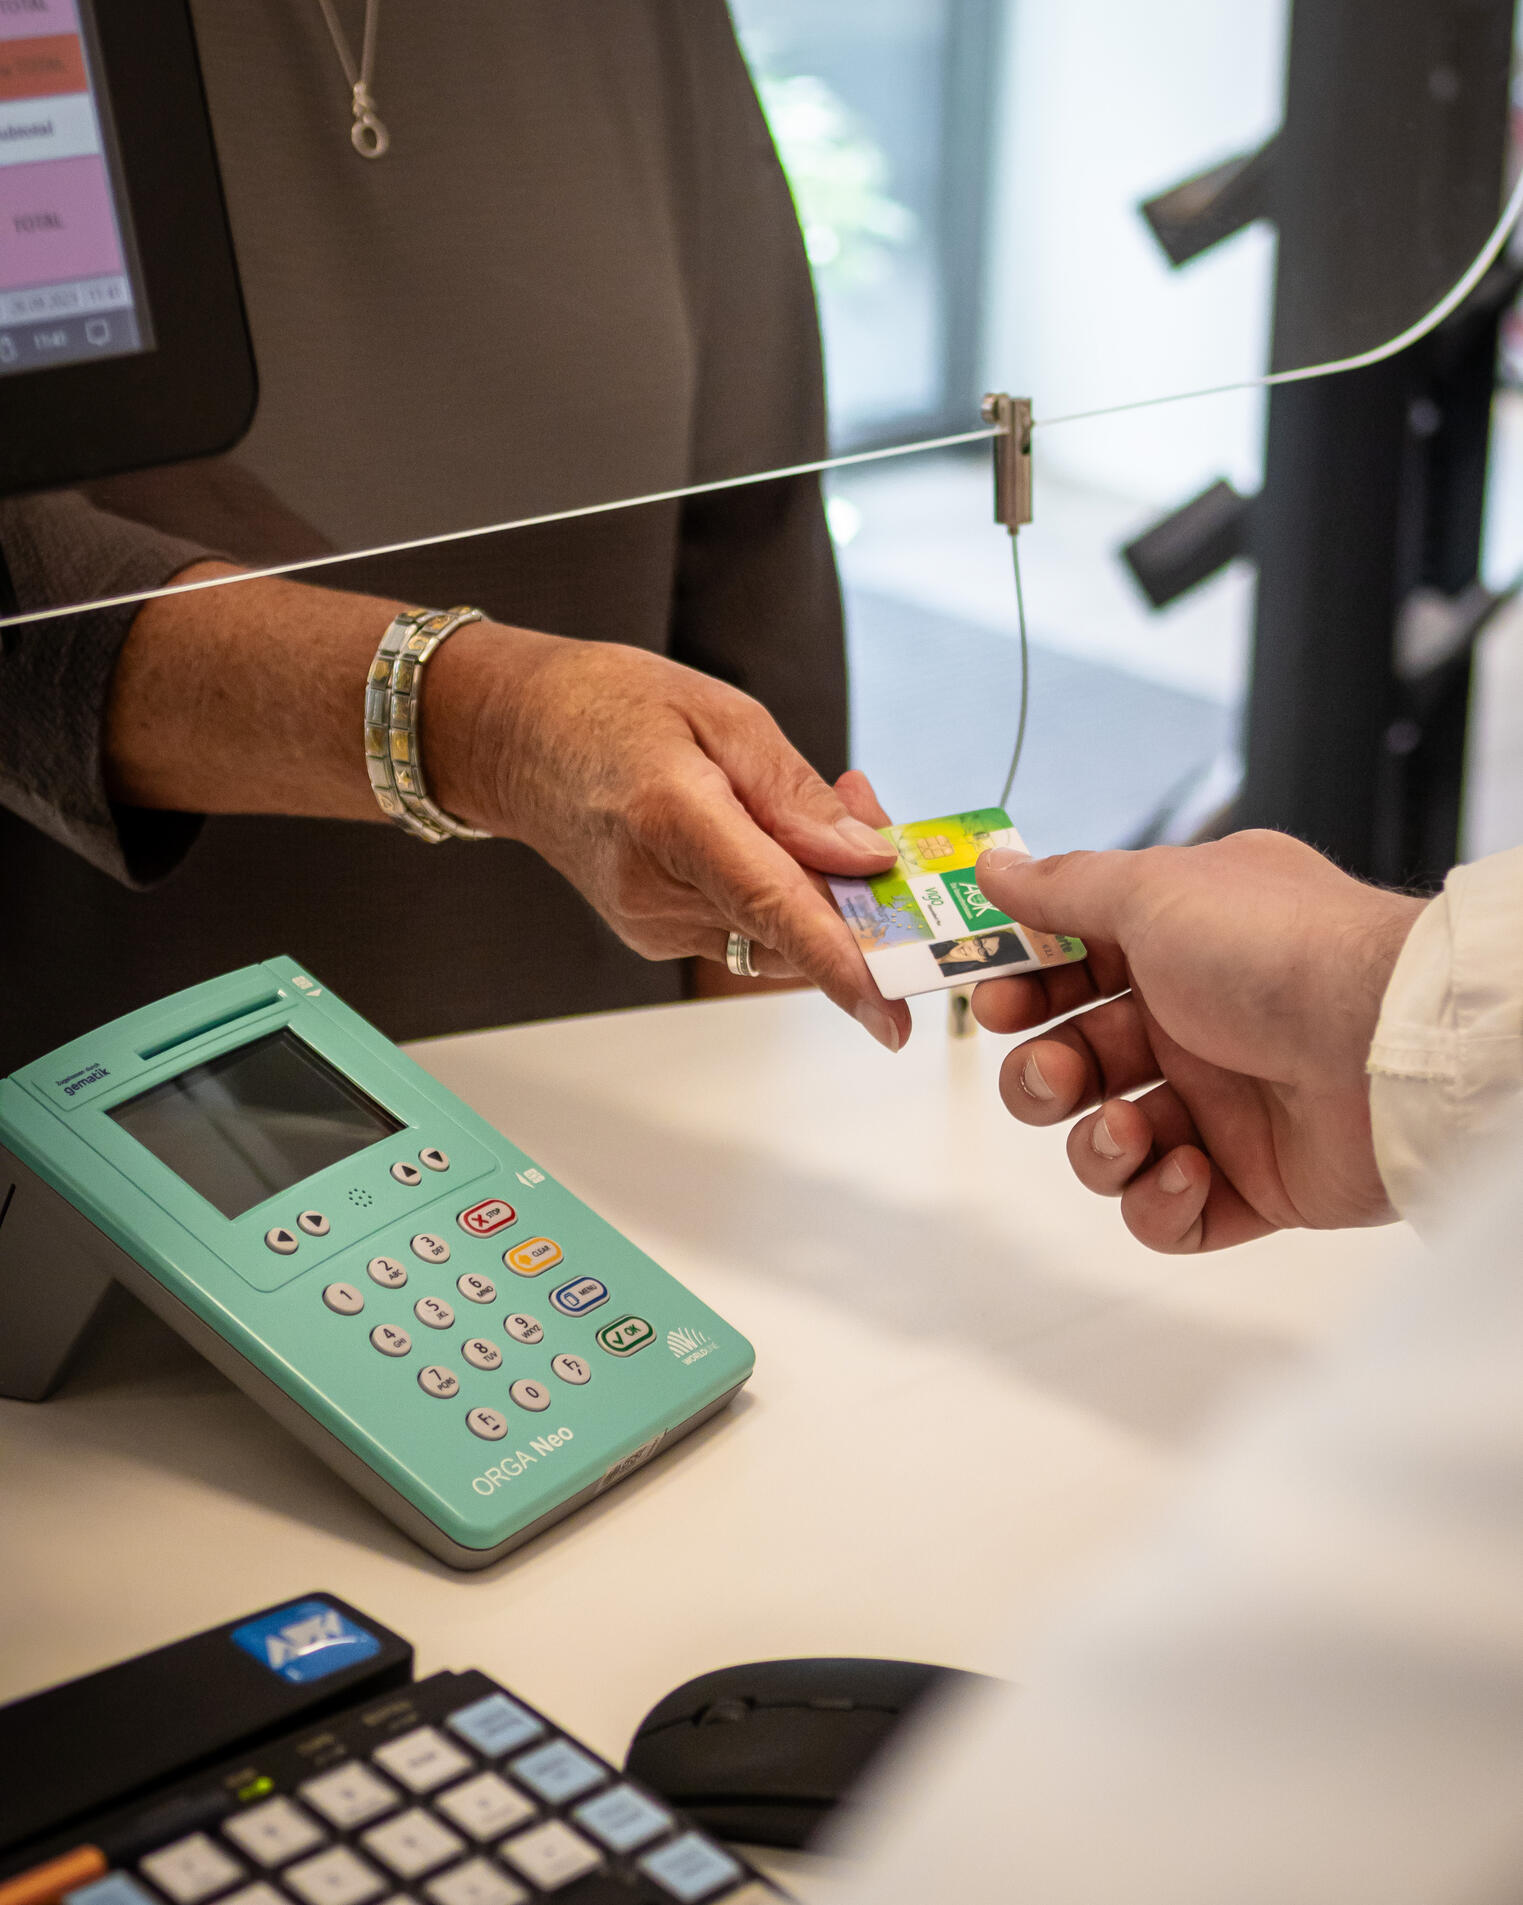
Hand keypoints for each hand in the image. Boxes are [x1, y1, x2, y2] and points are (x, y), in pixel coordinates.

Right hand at [437, 629, 910, 1050]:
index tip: (890, 1012)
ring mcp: (650, 922)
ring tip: (824, 817)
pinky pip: (743, 930)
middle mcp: (655, 888)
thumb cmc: (607, 706)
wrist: (513, 736)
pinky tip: (777, 843)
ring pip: (772, 936)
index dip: (838, 962)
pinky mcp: (653, 935)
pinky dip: (780, 900)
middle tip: (885, 828)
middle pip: (787, 927)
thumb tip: (866, 855)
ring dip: (819, 895)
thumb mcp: (721, 714)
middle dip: (855, 897)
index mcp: (672, 815)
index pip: (771, 905)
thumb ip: (797, 792)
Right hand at [971, 831, 1425, 1251]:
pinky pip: (1166, 1214)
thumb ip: (1064, 888)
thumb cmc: (1281, 951)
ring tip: (1128, 1127)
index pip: (1072, 973)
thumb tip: (995, 866)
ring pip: (1108, 1144)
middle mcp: (1197, 1024)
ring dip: (1096, 1144)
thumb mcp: (1153, 891)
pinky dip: (1158, 1201)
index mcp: (1178, 947)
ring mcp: (1224, 1107)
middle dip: (1044, 1077)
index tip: (995, 1001)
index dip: (1023, 992)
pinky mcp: (1251, 1182)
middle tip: (1057, 1074)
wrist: (1387, 1045)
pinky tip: (1184, 1166)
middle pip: (1076, 1064)